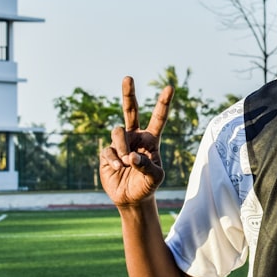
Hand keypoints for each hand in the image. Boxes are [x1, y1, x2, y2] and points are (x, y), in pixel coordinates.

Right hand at [99, 76, 174, 206]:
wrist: (132, 198)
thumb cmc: (147, 185)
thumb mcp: (155, 178)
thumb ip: (146, 166)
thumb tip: (131, 156)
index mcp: (151, 139)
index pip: (158, 118)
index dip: (163, 103)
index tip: (170, 87)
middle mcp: (135, 137)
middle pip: (130, 110)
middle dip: (128, 94)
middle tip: (128, 77)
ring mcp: (120, 143)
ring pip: (117, 132)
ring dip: (122, 147)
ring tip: (126, 162)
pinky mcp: (107, 153)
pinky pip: (108, 149)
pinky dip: (114, 159)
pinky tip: (118, 168)